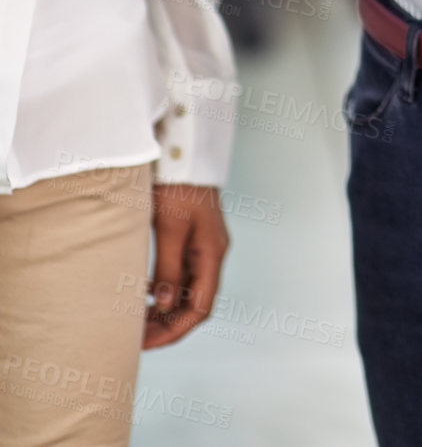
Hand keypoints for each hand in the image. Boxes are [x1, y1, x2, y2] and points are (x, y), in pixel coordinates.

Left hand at [143, 184, 229, 349]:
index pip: (200, 307)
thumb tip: (165, 306)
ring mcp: (205, 244)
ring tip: (138, 322)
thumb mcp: (169, 228)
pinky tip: (147, 292)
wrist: (184, 151)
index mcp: (213, 253)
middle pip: (196, 302)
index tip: (145, 343)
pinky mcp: (194, 236)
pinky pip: (184, 273)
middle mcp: (213, 252)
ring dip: (167, 309)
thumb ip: (169, 269)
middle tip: (136, 338)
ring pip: (189, 289)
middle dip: (169, 324)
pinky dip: (167, 289)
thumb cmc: (178, 186)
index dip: (174, 330)